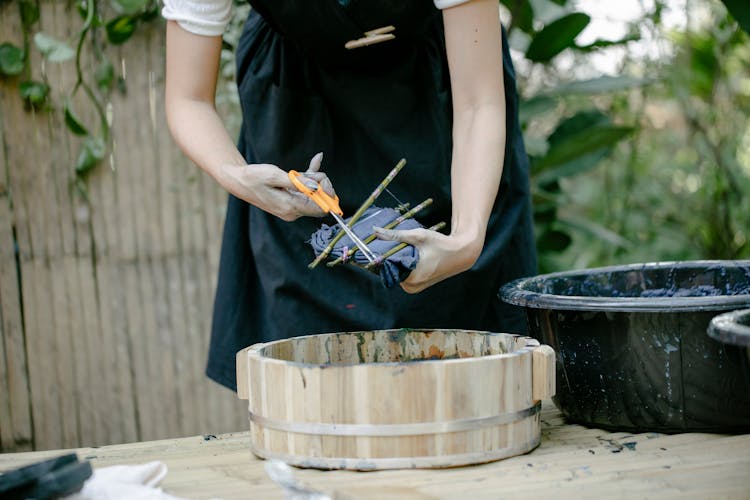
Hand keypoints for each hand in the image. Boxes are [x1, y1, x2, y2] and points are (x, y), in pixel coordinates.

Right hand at [218, 152, 335, 220]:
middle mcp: (292, 212)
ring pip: (314, 196)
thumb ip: (297, 181)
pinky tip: (316, 160)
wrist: (238, 181)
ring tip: (310, 167)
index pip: (320, 208)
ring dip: (315, 180)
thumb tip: (316, 185)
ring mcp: (291, 208)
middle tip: (314, 171)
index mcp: (289, 207)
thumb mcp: (274, 175)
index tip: (322, 178)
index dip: (326, 193)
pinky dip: (311, 179)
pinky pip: (306, 193)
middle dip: (322, 185)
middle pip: (319, 203)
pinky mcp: (290, 203)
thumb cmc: (253, 177)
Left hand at [373, 226, 483, 292]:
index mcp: (411, 278)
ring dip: (397, 261)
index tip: (383, 243)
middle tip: (399, 244)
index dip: (383, 253)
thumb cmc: (441, 244)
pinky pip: (402, 275)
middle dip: (390, 256)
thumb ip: (396, 235)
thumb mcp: (418, 237)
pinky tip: (410, 256)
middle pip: (391, 269)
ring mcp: (413, 289)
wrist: (461, 254)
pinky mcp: (415, 287)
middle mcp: (411, 287)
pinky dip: (402, 265)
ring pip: (396, 272)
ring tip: (407, 249)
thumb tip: (375, 231)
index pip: (387, 266)